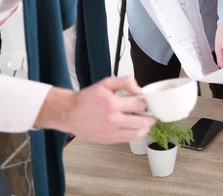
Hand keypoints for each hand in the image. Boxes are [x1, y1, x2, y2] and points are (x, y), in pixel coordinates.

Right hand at [35, 76, 154, 143]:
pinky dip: (135, 134)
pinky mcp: (108, 140)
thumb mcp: (106, 83)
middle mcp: (113, 120)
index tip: (147, 102)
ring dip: (145, 127)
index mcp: (112, 104)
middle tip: (152, 114)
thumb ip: (125, 82)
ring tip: (146, 122)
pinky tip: (135, 128)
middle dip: (150, 117)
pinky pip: (128, 139)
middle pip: (142, 122)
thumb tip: (139, 90)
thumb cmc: (87, 98)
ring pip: (137, 133)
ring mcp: (111, 132)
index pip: (140, 105)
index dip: (146, 103)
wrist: (69, 113)